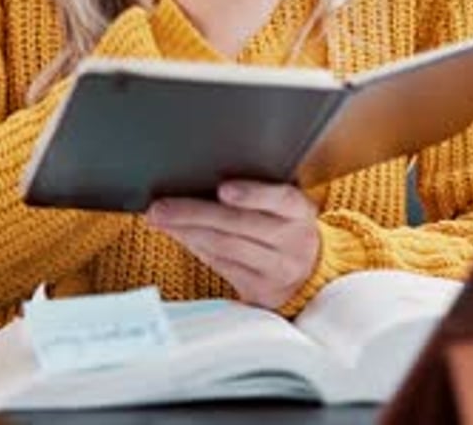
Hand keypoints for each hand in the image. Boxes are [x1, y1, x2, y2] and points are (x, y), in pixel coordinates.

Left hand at [146, 180, 320, 309]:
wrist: (311, 272)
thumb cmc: (286, 226)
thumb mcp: (284, 206)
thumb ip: (258, 192)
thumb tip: (204, 179)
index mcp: (301, 212)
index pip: (280, 199)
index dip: (252, 194)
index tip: (224, 189)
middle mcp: (293, 242)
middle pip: (239, 225)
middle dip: (194, 214)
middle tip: (162, 206)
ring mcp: (277, 270)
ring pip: (224, 248)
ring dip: (186, 232)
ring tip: (161, 219)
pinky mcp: (259, 292)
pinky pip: (220, 266)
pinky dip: (195, 248)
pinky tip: (179, 235)